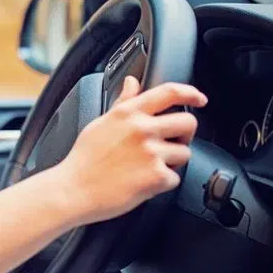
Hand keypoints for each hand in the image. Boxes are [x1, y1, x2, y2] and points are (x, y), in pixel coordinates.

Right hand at [55, 77, 207, 225]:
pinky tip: (143, 182)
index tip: (199, 98)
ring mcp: (151, 153)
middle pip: (188, 122)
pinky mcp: (156, 176)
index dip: (191, 93)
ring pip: (185, 153)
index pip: (169, 93)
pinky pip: (175, 178)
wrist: (74, 190)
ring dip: (172, 162)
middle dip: (184, 134)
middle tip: (171, 143)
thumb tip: (132, 83)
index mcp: (128, 113)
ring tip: (148, 167)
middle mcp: (142, 129)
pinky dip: (162, 183)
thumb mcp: (101, 123)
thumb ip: (123, 102)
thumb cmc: (84, 160)